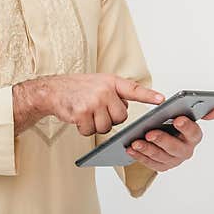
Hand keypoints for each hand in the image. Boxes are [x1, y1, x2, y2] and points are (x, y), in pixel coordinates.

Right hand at [17, 73, 163, 136]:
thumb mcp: (99, 83)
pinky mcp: (82, 112)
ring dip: (96, 125)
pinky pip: (90, 131)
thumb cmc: (77, 88)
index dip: (148, 96)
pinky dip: (84, 129)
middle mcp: (104, 90)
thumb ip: (114, 93)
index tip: (161, 99)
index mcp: (111, 82)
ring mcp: (93, 101)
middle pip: (120, 117)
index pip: (134, 89)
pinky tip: (78, 118)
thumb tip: (124, 110)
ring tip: (86, 113)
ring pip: (106, 127)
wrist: (52, 90)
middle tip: (97, 110)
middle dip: (110, 119)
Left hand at [126, 107, 213, 171]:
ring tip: (135, 142)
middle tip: (150, 133)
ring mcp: (173, 160)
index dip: (186, 126)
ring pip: (160, 157)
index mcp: (194, 136)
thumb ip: (201, 112)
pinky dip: (139, 156)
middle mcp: (186, 150)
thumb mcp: (187, 115)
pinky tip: (130, 148)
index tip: (178, 119)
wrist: (167, 137)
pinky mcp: (161, 166)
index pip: (194, 132)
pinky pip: (150, 163)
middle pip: (175, 148)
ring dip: (147, 149)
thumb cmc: (176, 125)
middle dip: (162, 140)